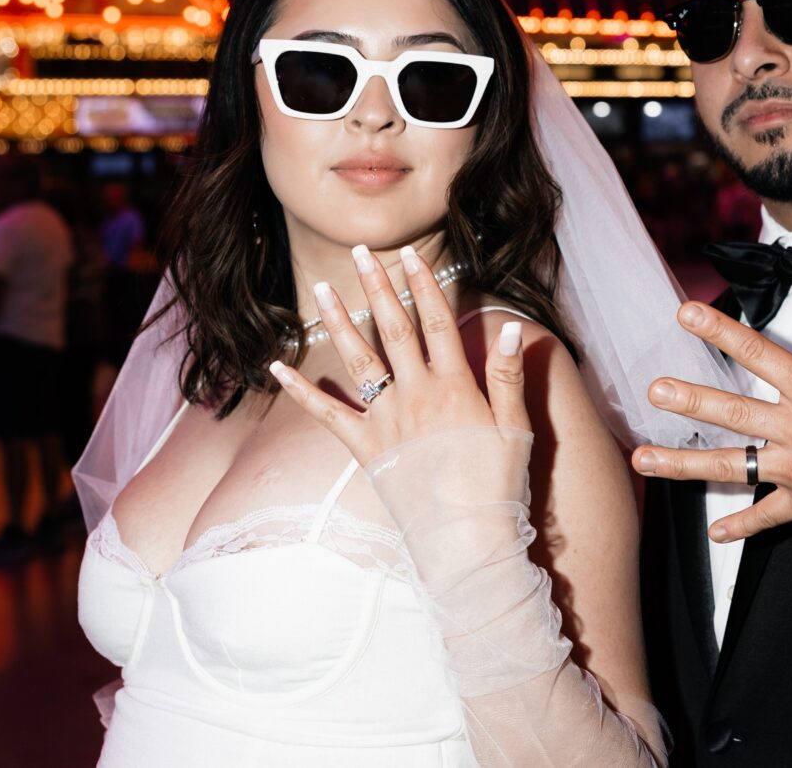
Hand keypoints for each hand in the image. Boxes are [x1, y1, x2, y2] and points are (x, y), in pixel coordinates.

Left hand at [268, 244, 529, 470]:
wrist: (467, 539)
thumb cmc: (497, 485)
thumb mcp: (515, 427)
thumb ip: (507, 375)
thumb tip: (510, 326)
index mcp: (455, 386)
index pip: (437, 321)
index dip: (424, 284)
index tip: (412, 254)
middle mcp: (416, 395)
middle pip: (394, 329)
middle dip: (378, 287)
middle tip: (362, 252)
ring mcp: (386, 420)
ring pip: (359, 359)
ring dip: (339, 321)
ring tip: (324, 288)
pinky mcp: (365, 448)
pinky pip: (326, 414)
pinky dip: (300, 390)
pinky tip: (276, 367)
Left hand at [631, 268, 791, 542]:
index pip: (758, 353)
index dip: (720, 331)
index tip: (685, 314)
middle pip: (731, 412)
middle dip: (689, 399)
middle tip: (654, 390)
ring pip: (730, 467)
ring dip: (683, 465)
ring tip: (643, 460)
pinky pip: (766, 518)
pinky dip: (740, 526)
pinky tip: (715, 531)